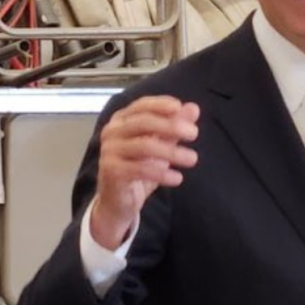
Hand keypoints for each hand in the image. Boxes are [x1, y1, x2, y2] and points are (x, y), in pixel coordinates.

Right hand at [90, 96, 199, 249]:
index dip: (160, 104)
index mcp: (121, 120)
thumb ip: (174, 127)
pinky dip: (162, 173)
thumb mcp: (160, 145)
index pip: (141, 106)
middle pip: (143, 122)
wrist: (119, 200)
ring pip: (144, 146)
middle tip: (194, 133)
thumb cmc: (139, 168)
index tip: (179, 107)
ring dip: (172, 152)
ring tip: (192, 159)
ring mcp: (110, 151)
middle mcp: (112, 132)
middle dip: (171, 126)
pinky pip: (140, 169)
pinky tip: (177, 178)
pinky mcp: (112, 171)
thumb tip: (193, 109)